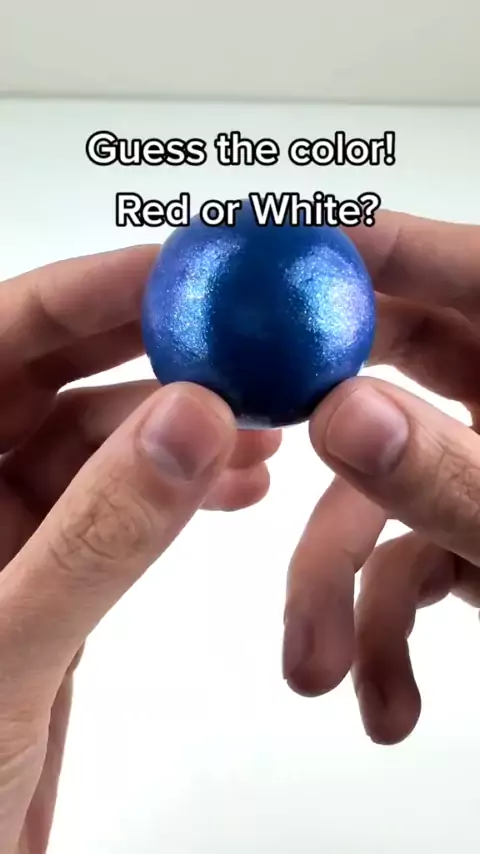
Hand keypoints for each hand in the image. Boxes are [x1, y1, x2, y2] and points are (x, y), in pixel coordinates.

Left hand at [0, 247, 280, 853]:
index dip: (88, 293)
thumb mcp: (6, 648)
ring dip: (180, 428)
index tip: (177, 273)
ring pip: (100, 445)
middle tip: (236, 337)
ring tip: (259, 423)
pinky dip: (179, 491)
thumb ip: (98, 534)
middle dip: (153, 355)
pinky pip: (119, 509)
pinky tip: (234, 486)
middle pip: (54, 379)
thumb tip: (187, 423)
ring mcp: (5, 533)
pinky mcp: (51, 577)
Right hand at [283, 211, 479, 743]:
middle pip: (380, 376)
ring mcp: (479, 464)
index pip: (449, 265)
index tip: (256, 258)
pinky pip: (407, 558)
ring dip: (339, 586)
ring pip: (377, 492)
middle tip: (230, 458)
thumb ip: (452, 476)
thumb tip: (340, 412)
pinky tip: (387, 700)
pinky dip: (389, 628)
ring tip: (318, 670)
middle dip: (313, 454)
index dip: (352, 252)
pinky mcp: (468, 530)